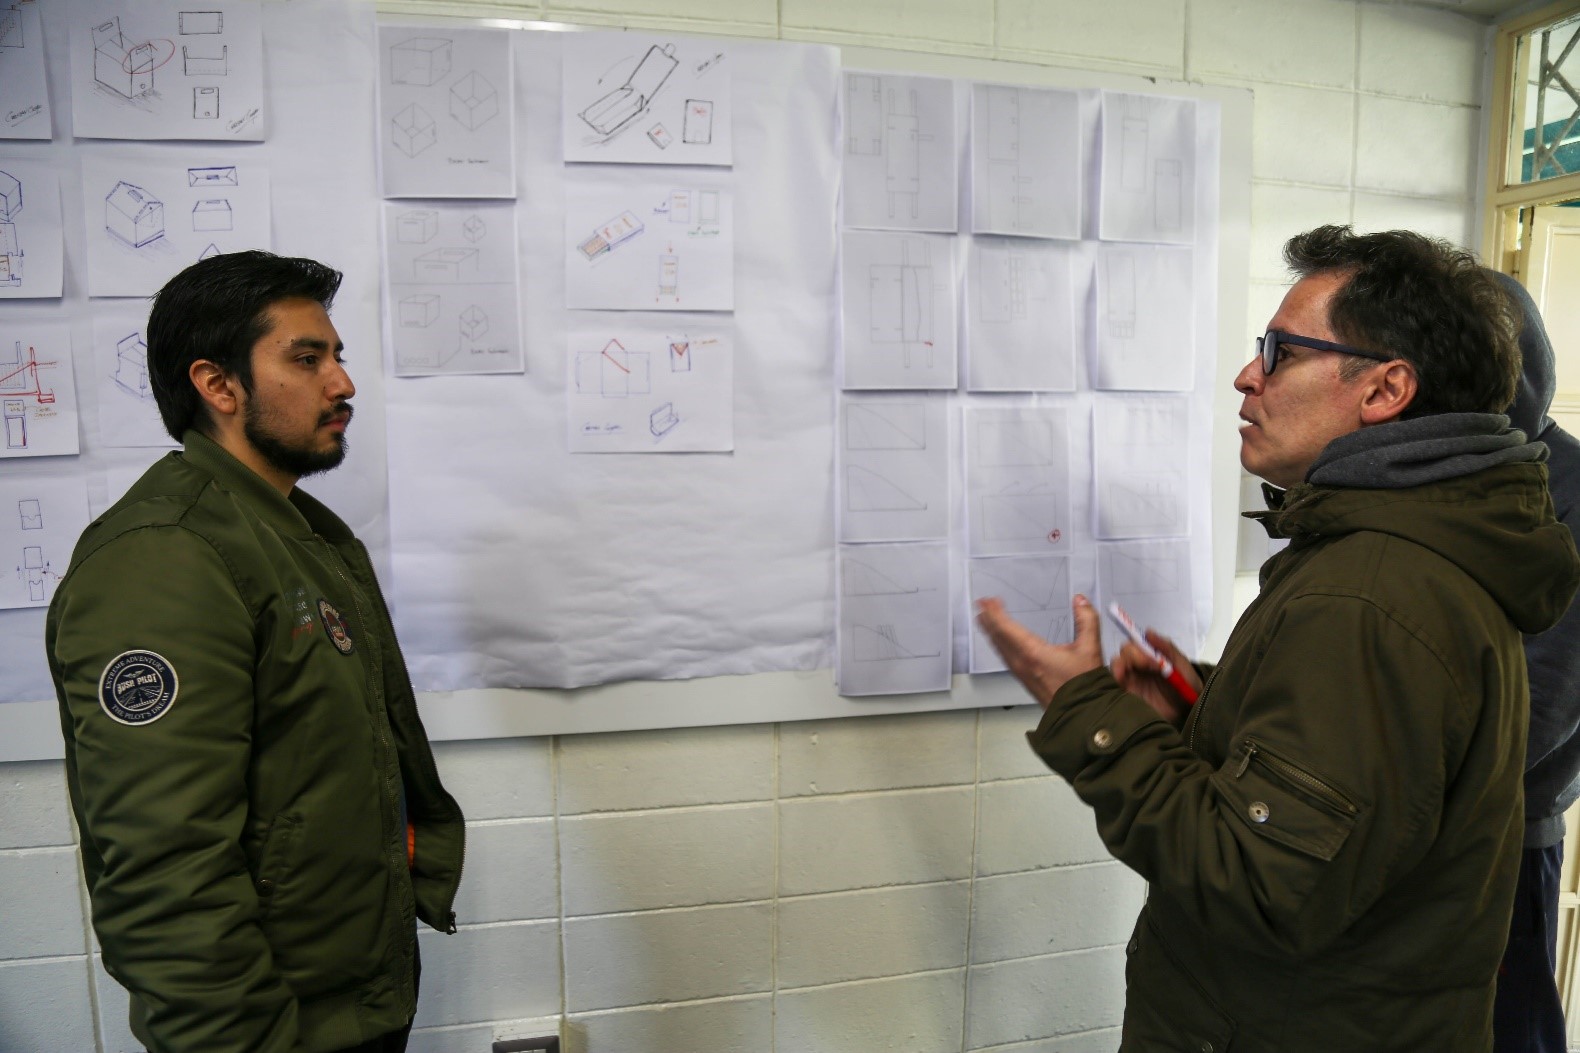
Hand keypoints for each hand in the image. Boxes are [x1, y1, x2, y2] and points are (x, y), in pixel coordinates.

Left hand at [976, 594, 1102, 709]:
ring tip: (984, 618)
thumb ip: (1087, 621)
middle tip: (981, 604)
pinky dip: (998, 643)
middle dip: (988, 618)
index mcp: (1032, 653)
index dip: (994, 613)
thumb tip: (1080, 601)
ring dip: (990, 631)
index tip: (988, 600)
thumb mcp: (1090, 650)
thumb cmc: (1083, 686)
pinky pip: (1004, 657)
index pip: (1006, 628)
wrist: (1081, 715)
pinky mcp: (1023, 679)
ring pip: (999, 648)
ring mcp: (1020, 673)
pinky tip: (999, 641)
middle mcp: (1021, 663)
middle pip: (997, 637)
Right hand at [1110, 628, 1198, 727]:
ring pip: (1116, 665)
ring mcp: (1131, 680)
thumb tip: (1147, 632)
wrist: (1190, 710)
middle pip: (1124, 652)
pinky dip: (1115, 677)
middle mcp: (1138, 666)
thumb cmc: (1188, 685)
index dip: (1140, 646)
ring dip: (1123, 665)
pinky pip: (1114, 682)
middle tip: (1152, 666)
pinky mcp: (1127, 693)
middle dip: (1134, 655)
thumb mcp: (1181, 664)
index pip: (1136, 643)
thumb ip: (1166, 647)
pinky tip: (1122, 679)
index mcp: (1150, 656)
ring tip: (1138, 673)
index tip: (1154, 657)